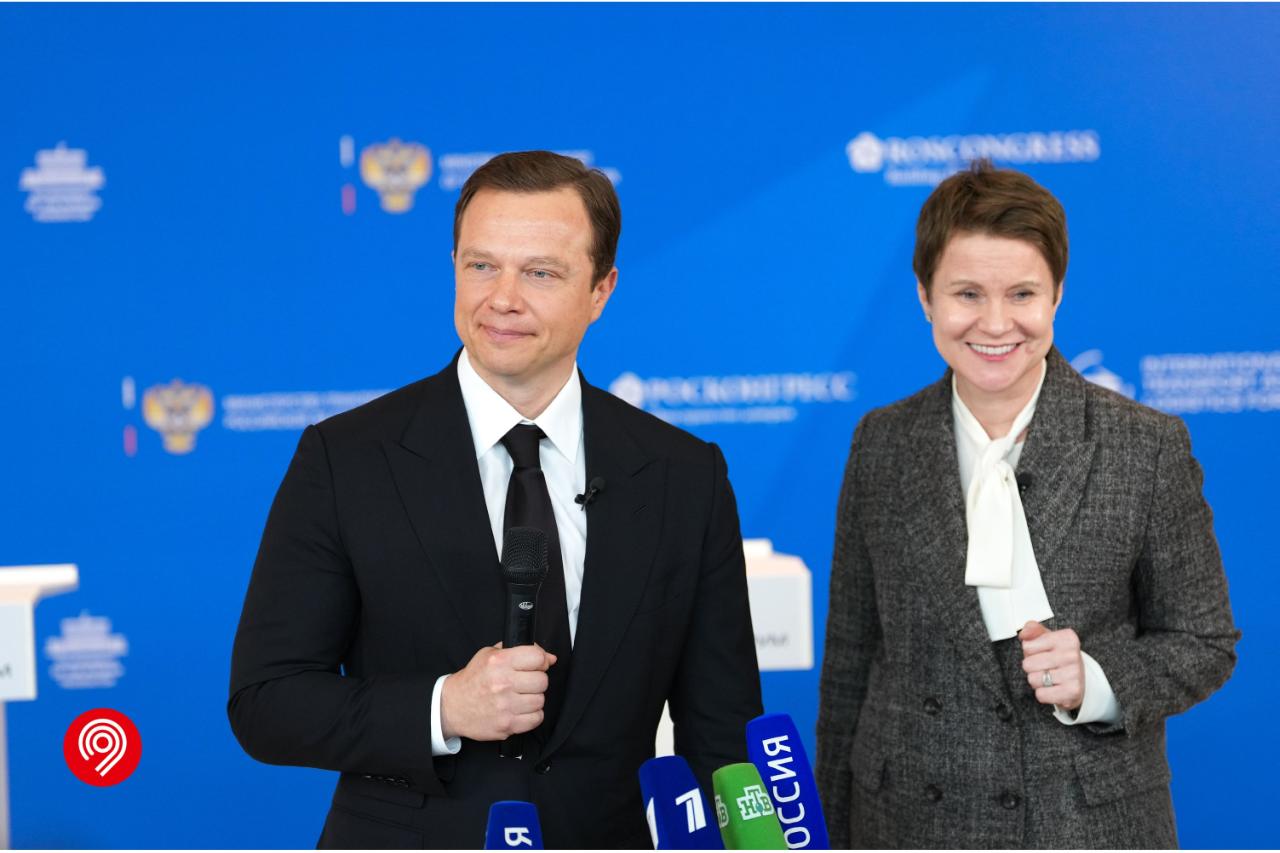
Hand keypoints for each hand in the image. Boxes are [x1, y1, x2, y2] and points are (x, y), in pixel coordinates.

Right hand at [440, 643, 556, 740]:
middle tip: (525, 682)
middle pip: (542, 680)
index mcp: (499, 661)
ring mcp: (505, 705)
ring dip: (533, 698)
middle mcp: (502, 683)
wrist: (453, 706)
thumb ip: (520, 650)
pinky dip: (531, 715)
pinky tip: (520, 709)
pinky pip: (536, 719)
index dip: (541, 661)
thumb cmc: (473, 680)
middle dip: (536, 680)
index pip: (537, 657)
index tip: (537, 665)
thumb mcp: (490, 654)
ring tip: (520, 697)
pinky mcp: (507, 725)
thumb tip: (550, 658)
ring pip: (540, 700)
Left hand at [1019, 621, 1084, 710]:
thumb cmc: (1059, 656)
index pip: (1027, 646)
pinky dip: (1043, 693)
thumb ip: (1032, 630)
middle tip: (1046, 667)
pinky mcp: (1073, 692)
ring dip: (1038, 681)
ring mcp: (1074, 673)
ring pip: (1033, 680)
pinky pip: (1041, 694)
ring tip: (1050, 677)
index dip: (1030, 652)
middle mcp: (1072, 654)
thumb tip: (1023, 633)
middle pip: (1028, 664)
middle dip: (1032, 668)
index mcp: (1066, 638)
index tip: (1043, 653)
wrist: (1080, 679)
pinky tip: (1054, 688)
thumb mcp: (1047, 639)